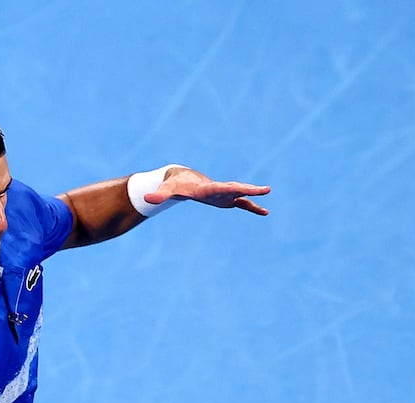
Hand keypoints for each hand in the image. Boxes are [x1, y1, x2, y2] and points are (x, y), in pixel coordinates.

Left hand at [146, 167, 269, 215]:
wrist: (181, 179)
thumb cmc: (173, 185)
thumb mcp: (166, 191)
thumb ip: (158, 195)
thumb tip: (146, 199)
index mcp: (206, 188)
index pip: (219, 188)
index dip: (228, 189)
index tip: (239, 189)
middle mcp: (218, 190)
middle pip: (235, 189)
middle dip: (249, 190)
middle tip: (264, 189)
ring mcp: (223, 194)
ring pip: (241, 195)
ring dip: (254, 197)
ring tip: (268, 198)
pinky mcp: (225, 199)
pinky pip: (241, 204)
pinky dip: (252, 207)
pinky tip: (264, 212)